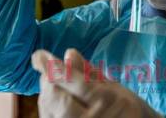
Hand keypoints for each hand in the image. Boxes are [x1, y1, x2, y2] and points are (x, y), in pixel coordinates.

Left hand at [32, 49, 163, 117]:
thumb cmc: (126, 107)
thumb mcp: (112, 86)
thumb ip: (88, 71)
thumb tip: (69, 53)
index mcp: (105, 99)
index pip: (73, 80)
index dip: (53, 67)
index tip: (39, 55)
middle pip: (56, 97)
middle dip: (47, 79)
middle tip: (48, 69)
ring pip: (49, 111)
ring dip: (45, 93)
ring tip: (52, 83)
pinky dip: (47, 107)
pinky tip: (52, 99)